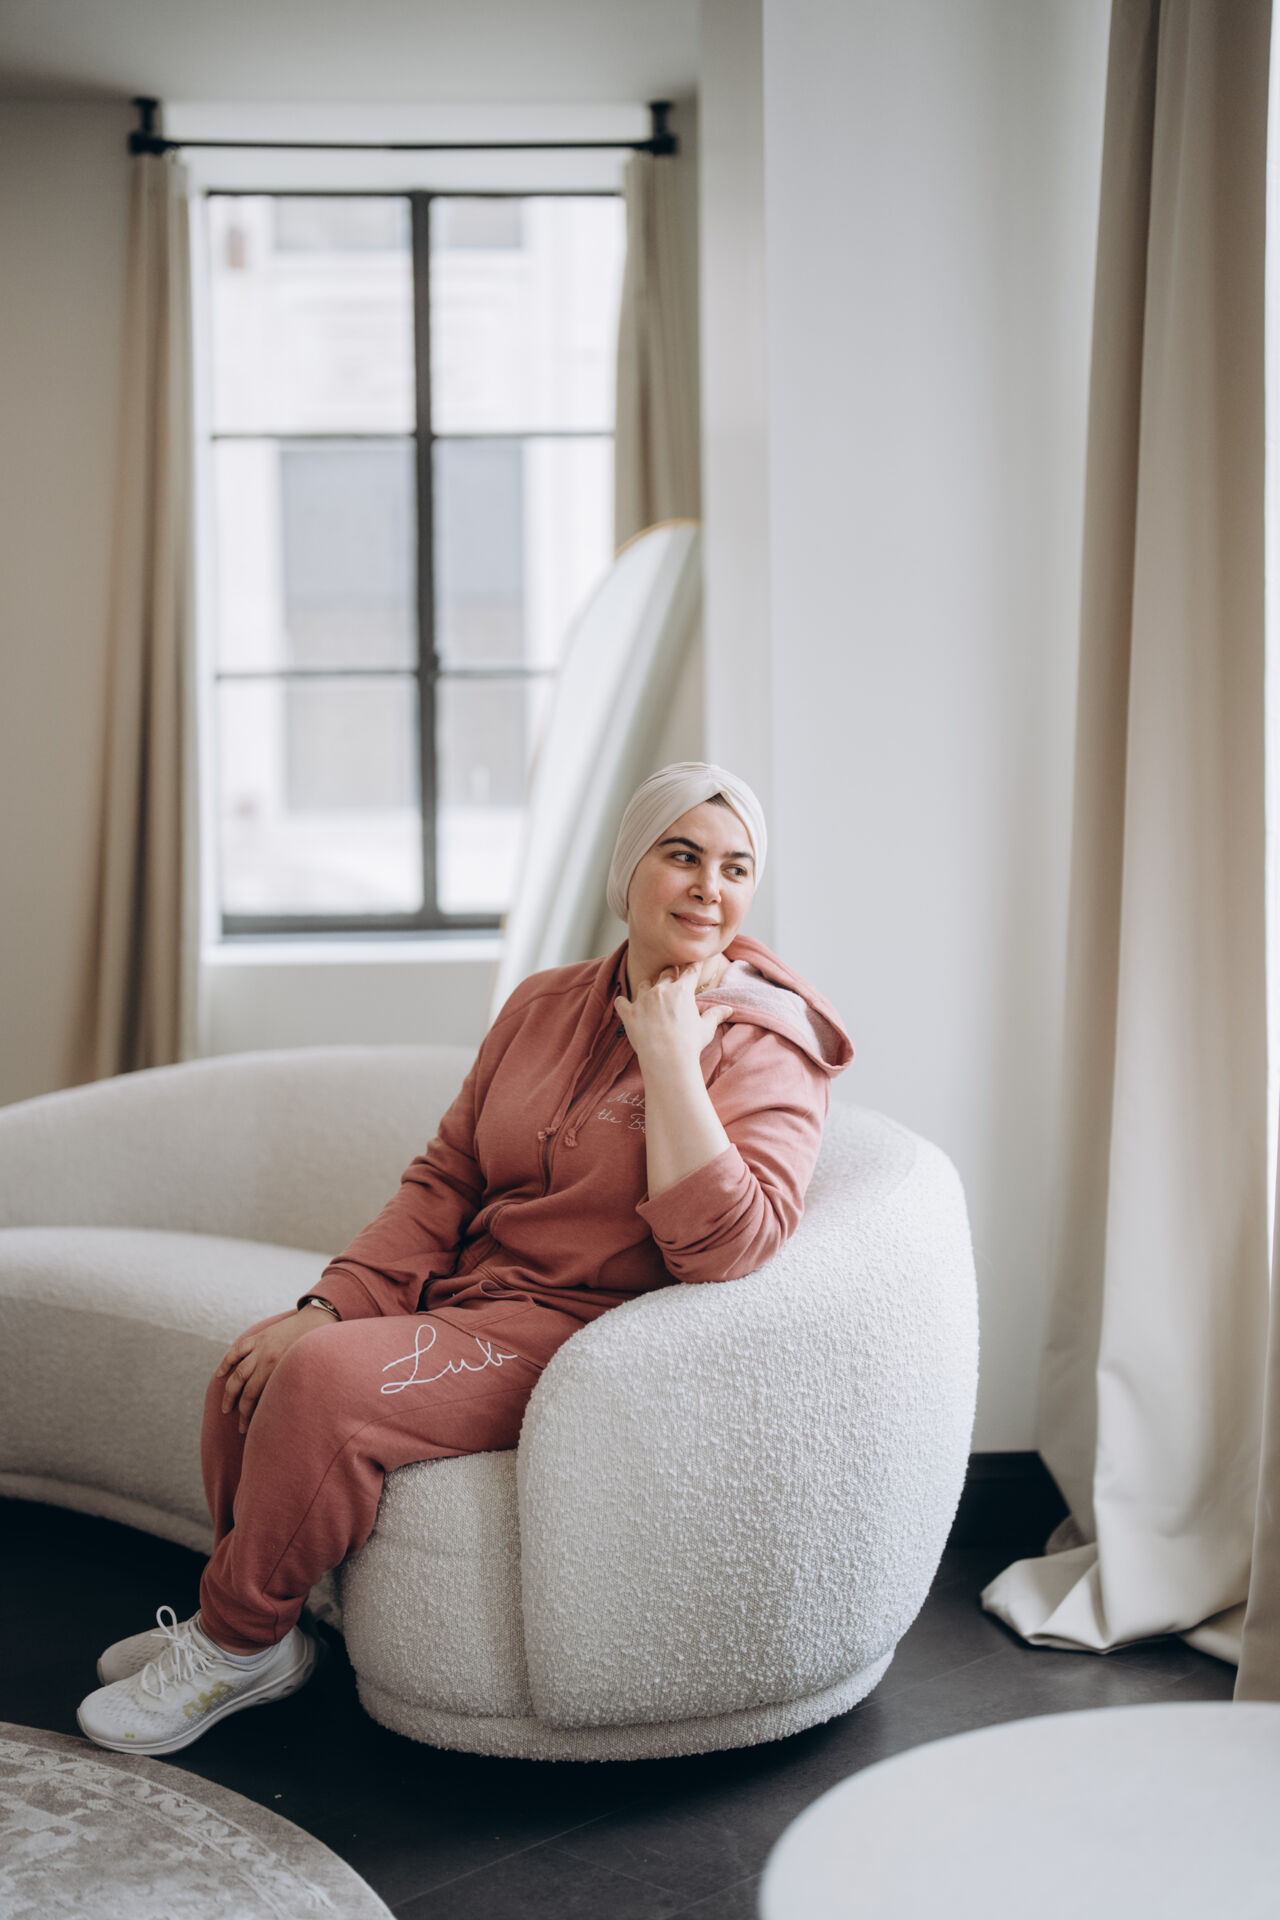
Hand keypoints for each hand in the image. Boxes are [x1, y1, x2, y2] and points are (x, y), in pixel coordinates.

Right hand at [215, 1306, 333, 1434]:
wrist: (319, 1318)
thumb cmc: (318, 1349)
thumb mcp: (307, 1370)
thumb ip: (293, 1385)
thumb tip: (285, 1409)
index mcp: (280, 1369)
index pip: (256, 1398)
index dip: (249, 1416)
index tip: (249, 1429)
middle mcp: (267, 1359)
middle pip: (245, 1390)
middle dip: (240, 1410)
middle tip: (239, 1426)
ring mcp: (261, 1347)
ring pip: (238, 1373)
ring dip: (229, 1392)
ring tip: (225, 1408)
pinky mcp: (259, 1337)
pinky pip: (238, 1350)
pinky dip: (227, 1362)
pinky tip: (220, 1375)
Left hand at [614, 962, 731, 1067]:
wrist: (667, 1059)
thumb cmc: (689, 1044)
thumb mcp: (706, 1028)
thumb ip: (715, 1015)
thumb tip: (728, 1009)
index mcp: (682, 990)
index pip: (690, 971)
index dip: (692, 966)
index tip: (693, 963)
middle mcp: (661, 990)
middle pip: (666, 972)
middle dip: (670, 973)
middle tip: (672, 975)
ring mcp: (643, 1000)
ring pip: (644, 983)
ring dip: (648, 985)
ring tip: (650, 991)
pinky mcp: (629, 1013)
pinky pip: (621, 1001)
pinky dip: (623, 1002)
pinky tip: (624, 1003)